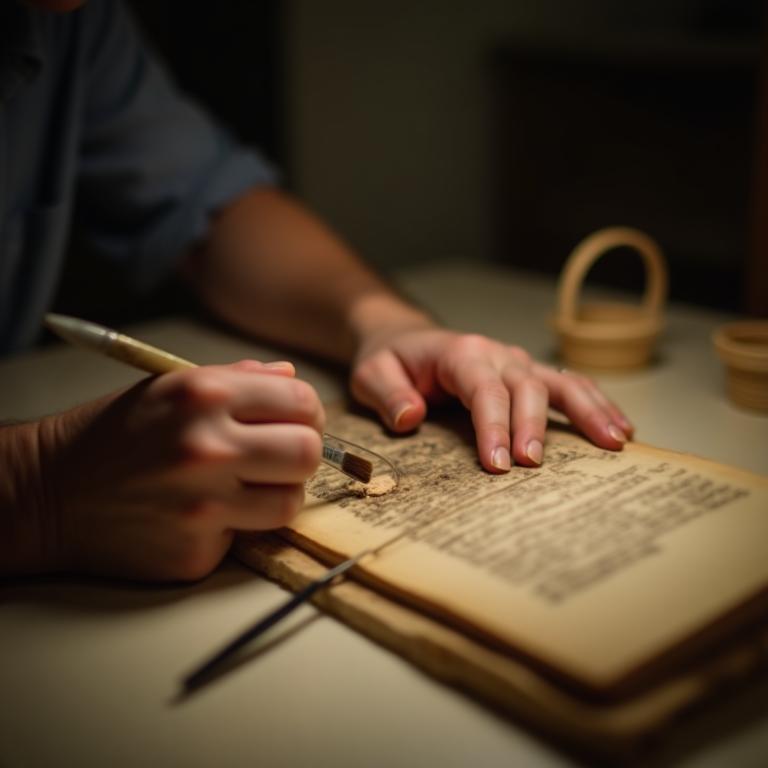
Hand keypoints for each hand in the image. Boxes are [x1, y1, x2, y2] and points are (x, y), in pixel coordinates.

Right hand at [2, 360, 323, 579]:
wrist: (48, 493)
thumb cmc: (114, 434)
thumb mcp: (169, 387)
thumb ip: (238, 379)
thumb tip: (292, 381)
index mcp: (204, 395)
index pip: (303, 403)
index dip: (307, 414)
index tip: (296, 422)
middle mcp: (207, 448)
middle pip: (308, 453)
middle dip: (302, 453)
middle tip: (280, 457)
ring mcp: (203, 505)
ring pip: (290, 502)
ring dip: (277, 494)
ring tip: (247, 486)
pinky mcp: (195, 551)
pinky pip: (249, 536)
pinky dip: (237, 525)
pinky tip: (205, 513)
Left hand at [350, 328, 632, 471]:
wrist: (404, 338)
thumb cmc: (390, 359)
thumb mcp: (370, 373)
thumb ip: (386, 393)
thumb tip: (410, 418)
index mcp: (459, 353)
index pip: (482, 389)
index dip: (493, 425)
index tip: (497, 464)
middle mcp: (495, 354)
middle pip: (525, 387)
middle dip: (532, 426)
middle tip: (533, 464)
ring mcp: (516, 363)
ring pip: (559, 382)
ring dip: (587, 412)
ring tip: (613, 443)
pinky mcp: (528, 375)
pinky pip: (567, 386)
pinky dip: (596, 404)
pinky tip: (619, 428)